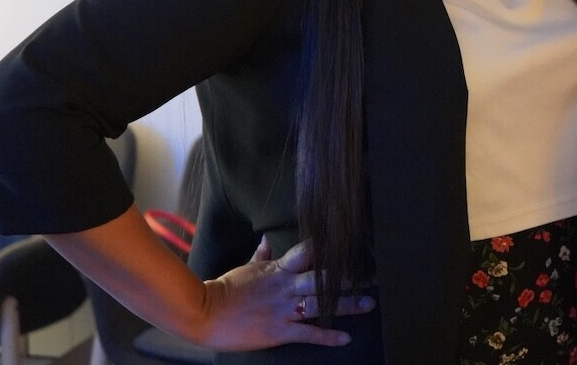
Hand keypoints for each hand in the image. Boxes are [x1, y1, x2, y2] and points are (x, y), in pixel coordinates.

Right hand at [195, 237, 375, 349]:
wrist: (205, 313)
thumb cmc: (226, 289)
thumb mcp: (246, 268)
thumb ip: (261, 254)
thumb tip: (267, 238)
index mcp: (278, 269)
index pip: (307, 251)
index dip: (328, 246)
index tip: (349, 242)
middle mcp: (285, 286)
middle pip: (322, 278)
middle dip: (347, 277)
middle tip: (371, 275)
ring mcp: (284, 309)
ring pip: (321, 303)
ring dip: (346, 304)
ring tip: (368, 303)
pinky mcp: (280, 331)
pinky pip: (309, 333)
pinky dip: (328, 336)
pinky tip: (346, 337)